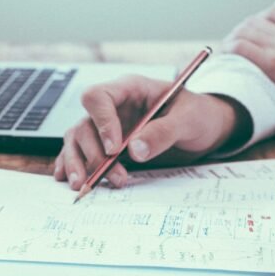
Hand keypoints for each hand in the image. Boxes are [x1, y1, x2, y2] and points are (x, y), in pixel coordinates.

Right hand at [53, 75, 247, 189]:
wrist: (205, 128)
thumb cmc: (198, 115)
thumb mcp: (189, 120)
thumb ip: (163, 132)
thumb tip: (135, 150)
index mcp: (130, 89)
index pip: (98, 97)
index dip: (101, 122)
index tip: (114, 149)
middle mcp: (113, 107)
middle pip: (84, 124)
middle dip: (94, 154)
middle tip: (114, 177)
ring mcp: (107, 127)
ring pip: (77, 140)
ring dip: (79, 163)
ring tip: (84, 186)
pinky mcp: (107, 145)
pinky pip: (81, 152)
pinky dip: (72, 165)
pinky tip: (69, 179)